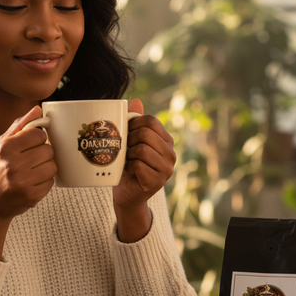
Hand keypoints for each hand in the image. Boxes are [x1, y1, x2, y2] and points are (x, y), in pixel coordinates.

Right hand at [0, 106, 56, 258]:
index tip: (32, 144)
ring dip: (46, 168)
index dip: (38, 138)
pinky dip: (44, 182)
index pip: (38, 134)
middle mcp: (13, 164)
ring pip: (52, 166)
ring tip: (32, 171)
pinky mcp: (31, 196)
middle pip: (48, 150)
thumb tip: (38, 109)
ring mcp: (22, 182)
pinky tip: (32, 183)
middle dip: (43, 153)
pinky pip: (51, 182)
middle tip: (32, 159)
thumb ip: (19, 126)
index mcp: (5, 148)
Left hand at [112, 98, 175, 242]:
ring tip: (126, 160)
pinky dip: (128, 167)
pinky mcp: (157, 182)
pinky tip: (127, 171)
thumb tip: (136, 100)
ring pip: (142, 150)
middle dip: (129, 139)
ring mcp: (166, 170)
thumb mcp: (131, 142)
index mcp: (166, 141)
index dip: (133, 123)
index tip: (125, 132)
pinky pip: (139, 166)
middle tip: (124, 147)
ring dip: (128, 154)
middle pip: (146, 134)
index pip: (151, 121)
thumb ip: (135, 122)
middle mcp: (171, 154)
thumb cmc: (128, 165)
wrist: (127, 195)